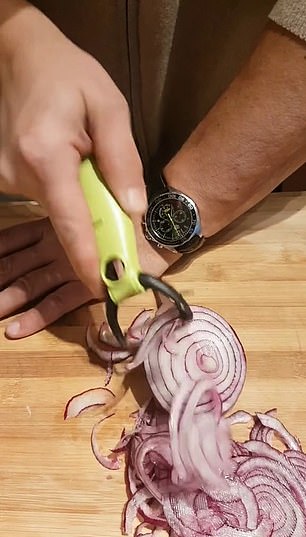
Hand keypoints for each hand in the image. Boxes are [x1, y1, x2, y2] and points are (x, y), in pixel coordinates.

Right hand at [0, 1, 146, 297]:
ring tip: (93, 168)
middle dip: (99, 229)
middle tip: (124, 228)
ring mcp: (8, 179)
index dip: (89, 260)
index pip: (71, 223)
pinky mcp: (7, 179)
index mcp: (46, 157)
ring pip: (58, 210)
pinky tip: (75, 165)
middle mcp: (20, 175)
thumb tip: (134, 209)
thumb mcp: (109, 107)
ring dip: (84, 204)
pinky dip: (68, 194)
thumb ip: (122, 160)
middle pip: (68, 220)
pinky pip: (48, 198)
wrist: (21, 55)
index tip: (105, 289)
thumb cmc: (68, 75)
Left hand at [1, 217, 179, 338]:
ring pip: (31, 285)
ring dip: (7, 300)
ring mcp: (71, 267)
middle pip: (18, 266)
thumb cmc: (129, 228)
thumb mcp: (95, 223)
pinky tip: (16, 330)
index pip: (19, 237)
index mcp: (58, 228)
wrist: (157, 234)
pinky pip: (57, 303)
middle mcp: (59, 247)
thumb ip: (77, 230)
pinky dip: (36, 317)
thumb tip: (52, 234)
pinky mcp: (87, 286)